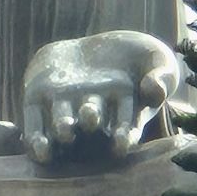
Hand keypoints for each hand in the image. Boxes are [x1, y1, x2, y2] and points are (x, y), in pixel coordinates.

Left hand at [23, 30, 178, 164]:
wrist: (98, 48)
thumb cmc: (136, 57)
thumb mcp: (156, 59)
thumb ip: (162, 75)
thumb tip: (155, 89)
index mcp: (124, 113)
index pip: (125, 130)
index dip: (123, 136)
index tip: (121, 143)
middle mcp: (94, 117)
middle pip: (91, 125)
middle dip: (90, 123)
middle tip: (91, 120)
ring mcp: (65, 110)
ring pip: (62, 126)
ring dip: (62, 129)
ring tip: (65, 132)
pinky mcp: (39, 100)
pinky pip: (34, 123)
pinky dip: (34, 137)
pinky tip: (38, 147)